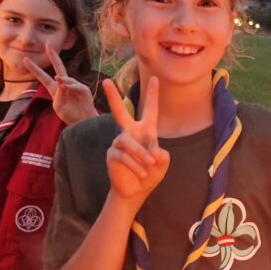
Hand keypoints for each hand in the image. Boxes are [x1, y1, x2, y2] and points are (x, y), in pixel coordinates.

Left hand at [25, 43, 97, 124]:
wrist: (83, 123)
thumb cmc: (70, 116)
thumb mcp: (58, 106)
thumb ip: (57, 94)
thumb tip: (60, 80)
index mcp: (54, 89)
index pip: (43, 77)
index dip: (34, 68)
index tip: (25, 59)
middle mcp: (64, 84)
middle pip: (59, 67)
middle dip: (53, 55)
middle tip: (48, 44)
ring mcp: (74, 86)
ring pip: (65, 79)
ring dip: (62, 81)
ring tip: (59, 82)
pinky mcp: (83, 89)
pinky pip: (75, 85)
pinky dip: (69, 85)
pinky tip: (65, 85)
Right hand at [103, 77, 168, 205]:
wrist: (136, 190)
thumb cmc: (151, 174)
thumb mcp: (163, 164)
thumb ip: (163, 156)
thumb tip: (155, 152)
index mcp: (146, 131)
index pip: (150, 109)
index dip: (152, 95)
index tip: (155, 79)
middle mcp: (130, 133)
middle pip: (120, 111)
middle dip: (113, 97)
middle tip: (107, 81)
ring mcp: (119, 142)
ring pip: (127, 141)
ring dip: (140, 154)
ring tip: (149, 165)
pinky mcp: (112, 154)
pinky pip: (122, 155)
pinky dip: (134, 164)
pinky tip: (141, 173)